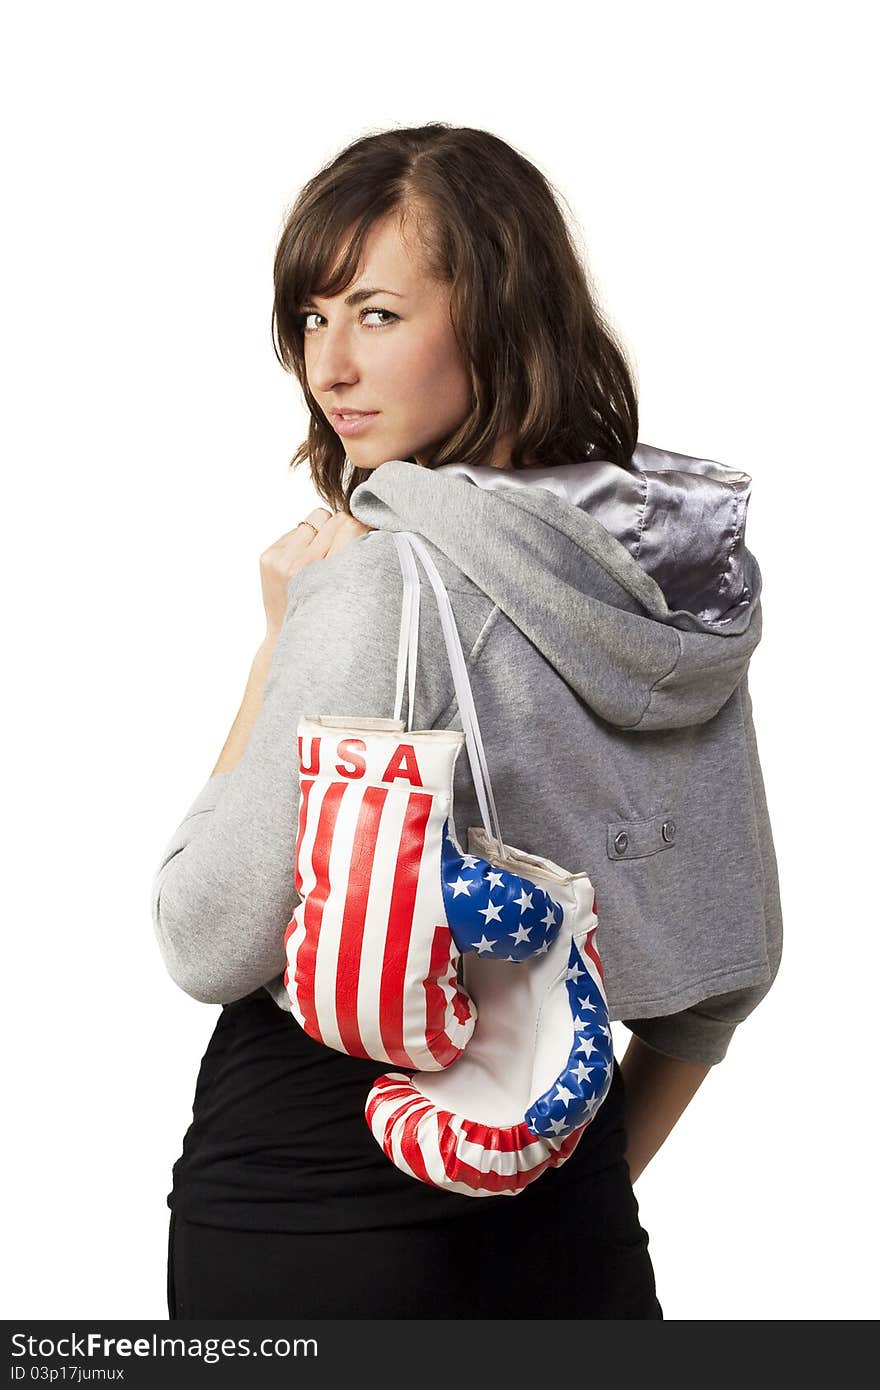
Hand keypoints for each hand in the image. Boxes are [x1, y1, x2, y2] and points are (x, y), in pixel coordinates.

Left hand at [260, 508, 372, 638]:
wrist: (286, 636)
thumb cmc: (325, 614)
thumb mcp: (348, 591)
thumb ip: (355, 559)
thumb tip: (365, 522)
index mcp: (327, 574)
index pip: (352, 526)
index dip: (362, 528)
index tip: (365, 538)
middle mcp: (302, 564)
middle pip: (335, 519)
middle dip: (344, 529)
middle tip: (344, 547)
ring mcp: (282, 559)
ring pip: (316, 518)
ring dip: (322, 531)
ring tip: (322, 555)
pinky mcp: (269, 556)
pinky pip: (297, 529)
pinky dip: (304, 540)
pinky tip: (304, 560)